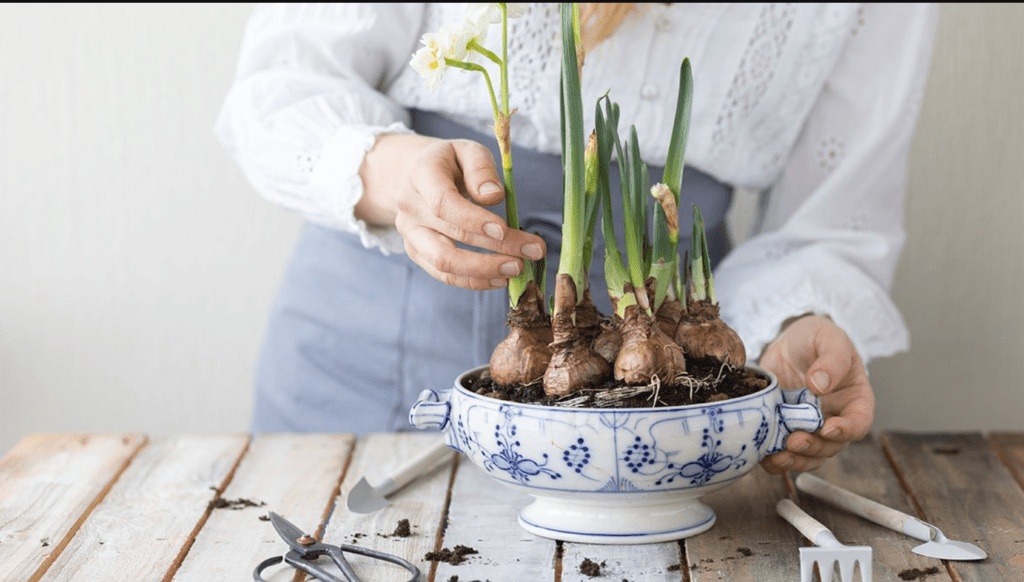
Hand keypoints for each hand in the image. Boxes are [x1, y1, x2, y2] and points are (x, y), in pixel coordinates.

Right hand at [357, 133, 545, 289]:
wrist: (410, 175)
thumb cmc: (448, 162)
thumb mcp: (466, 150)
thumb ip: (480, 168)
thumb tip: (494, 196)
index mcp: (421, 176)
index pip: (444, 203)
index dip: (474, 219)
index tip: (504, 229)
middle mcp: (410, 208)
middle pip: (451, 236)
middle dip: (495, 248)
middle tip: (531, 253)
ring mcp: (411, 234)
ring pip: (443, 263)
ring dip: (483, 271)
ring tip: (517, 270)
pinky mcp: (417, 253)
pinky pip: (443, 275)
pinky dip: (473, 281)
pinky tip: (499, 278)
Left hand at [758, 315, 874, 473]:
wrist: (790, 342)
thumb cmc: (817, 338)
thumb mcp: (830, 339)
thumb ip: (831, 359)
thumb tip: (819, 384)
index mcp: (855, 400)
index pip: (858, 422)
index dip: (846, 430)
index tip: (828, 428)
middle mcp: (834, 418)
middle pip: (831, 445)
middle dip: (813, 447)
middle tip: (794, 440)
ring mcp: (809, 426)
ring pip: (809, 455)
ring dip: (794, 460)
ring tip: (777, 456)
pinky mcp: (786, 428)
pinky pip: (784, 451)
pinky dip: (774, 459)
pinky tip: (762, 456)